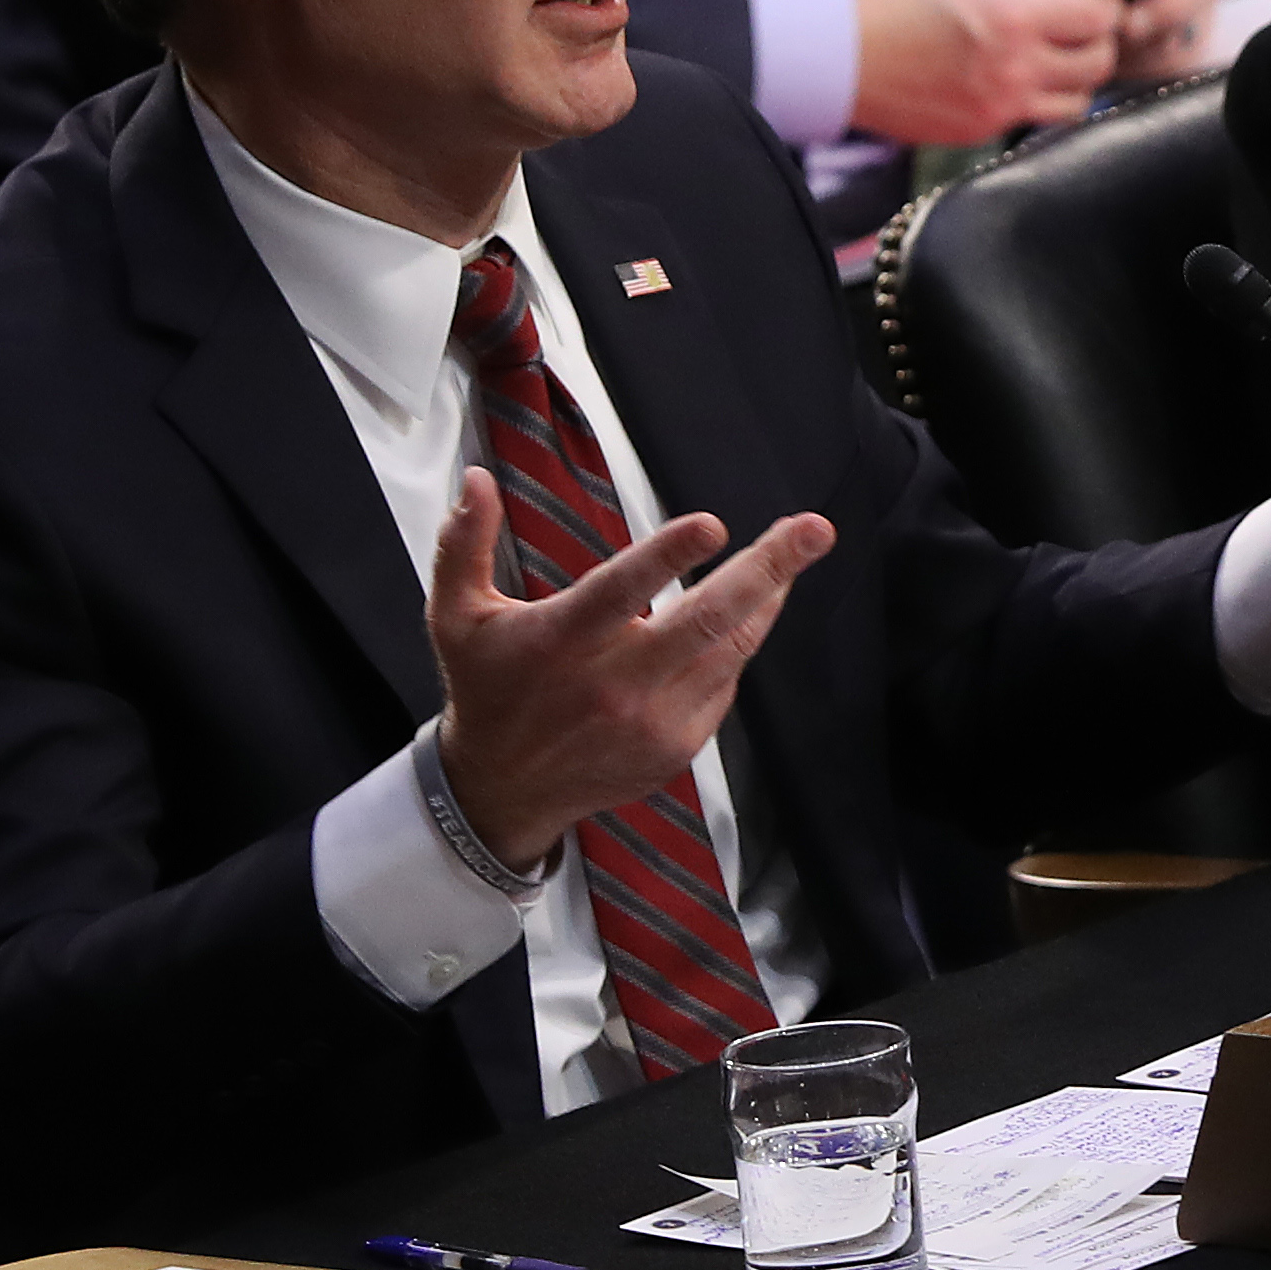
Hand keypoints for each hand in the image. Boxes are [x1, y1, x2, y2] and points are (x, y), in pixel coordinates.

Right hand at [425, 469, 834, 875]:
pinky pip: (725, 682)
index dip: (668, 556)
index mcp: (560, 642)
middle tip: (814, 528)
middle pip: (707, 620)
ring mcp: (652, 721)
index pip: (620, 592)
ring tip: (796, 550)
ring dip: (770, 596)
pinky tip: (747, 610)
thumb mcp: (456, 617)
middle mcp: (613, 684)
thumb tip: (478, 479)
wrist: (502, 791)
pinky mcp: (677, 746)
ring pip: (731, 649)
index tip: (713, 524)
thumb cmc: (486, 688)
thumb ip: (463, 544)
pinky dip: (739, 642)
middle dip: (769, 568)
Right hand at [847, 0, 1130, 142]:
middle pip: (1100, 63)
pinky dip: (1033, 103)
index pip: (1099, 16)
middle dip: (1098, 43)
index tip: (1095, 3)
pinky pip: (1031, 120)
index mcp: (1014, 15)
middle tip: (1080, 34)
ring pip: (1077, 103)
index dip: (1104, 5)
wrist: (838, 55)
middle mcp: (1016, 65)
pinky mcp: (979, 132)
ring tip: (1052, 64)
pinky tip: (1012, 83)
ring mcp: (1000, 105)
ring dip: (1074, 82)